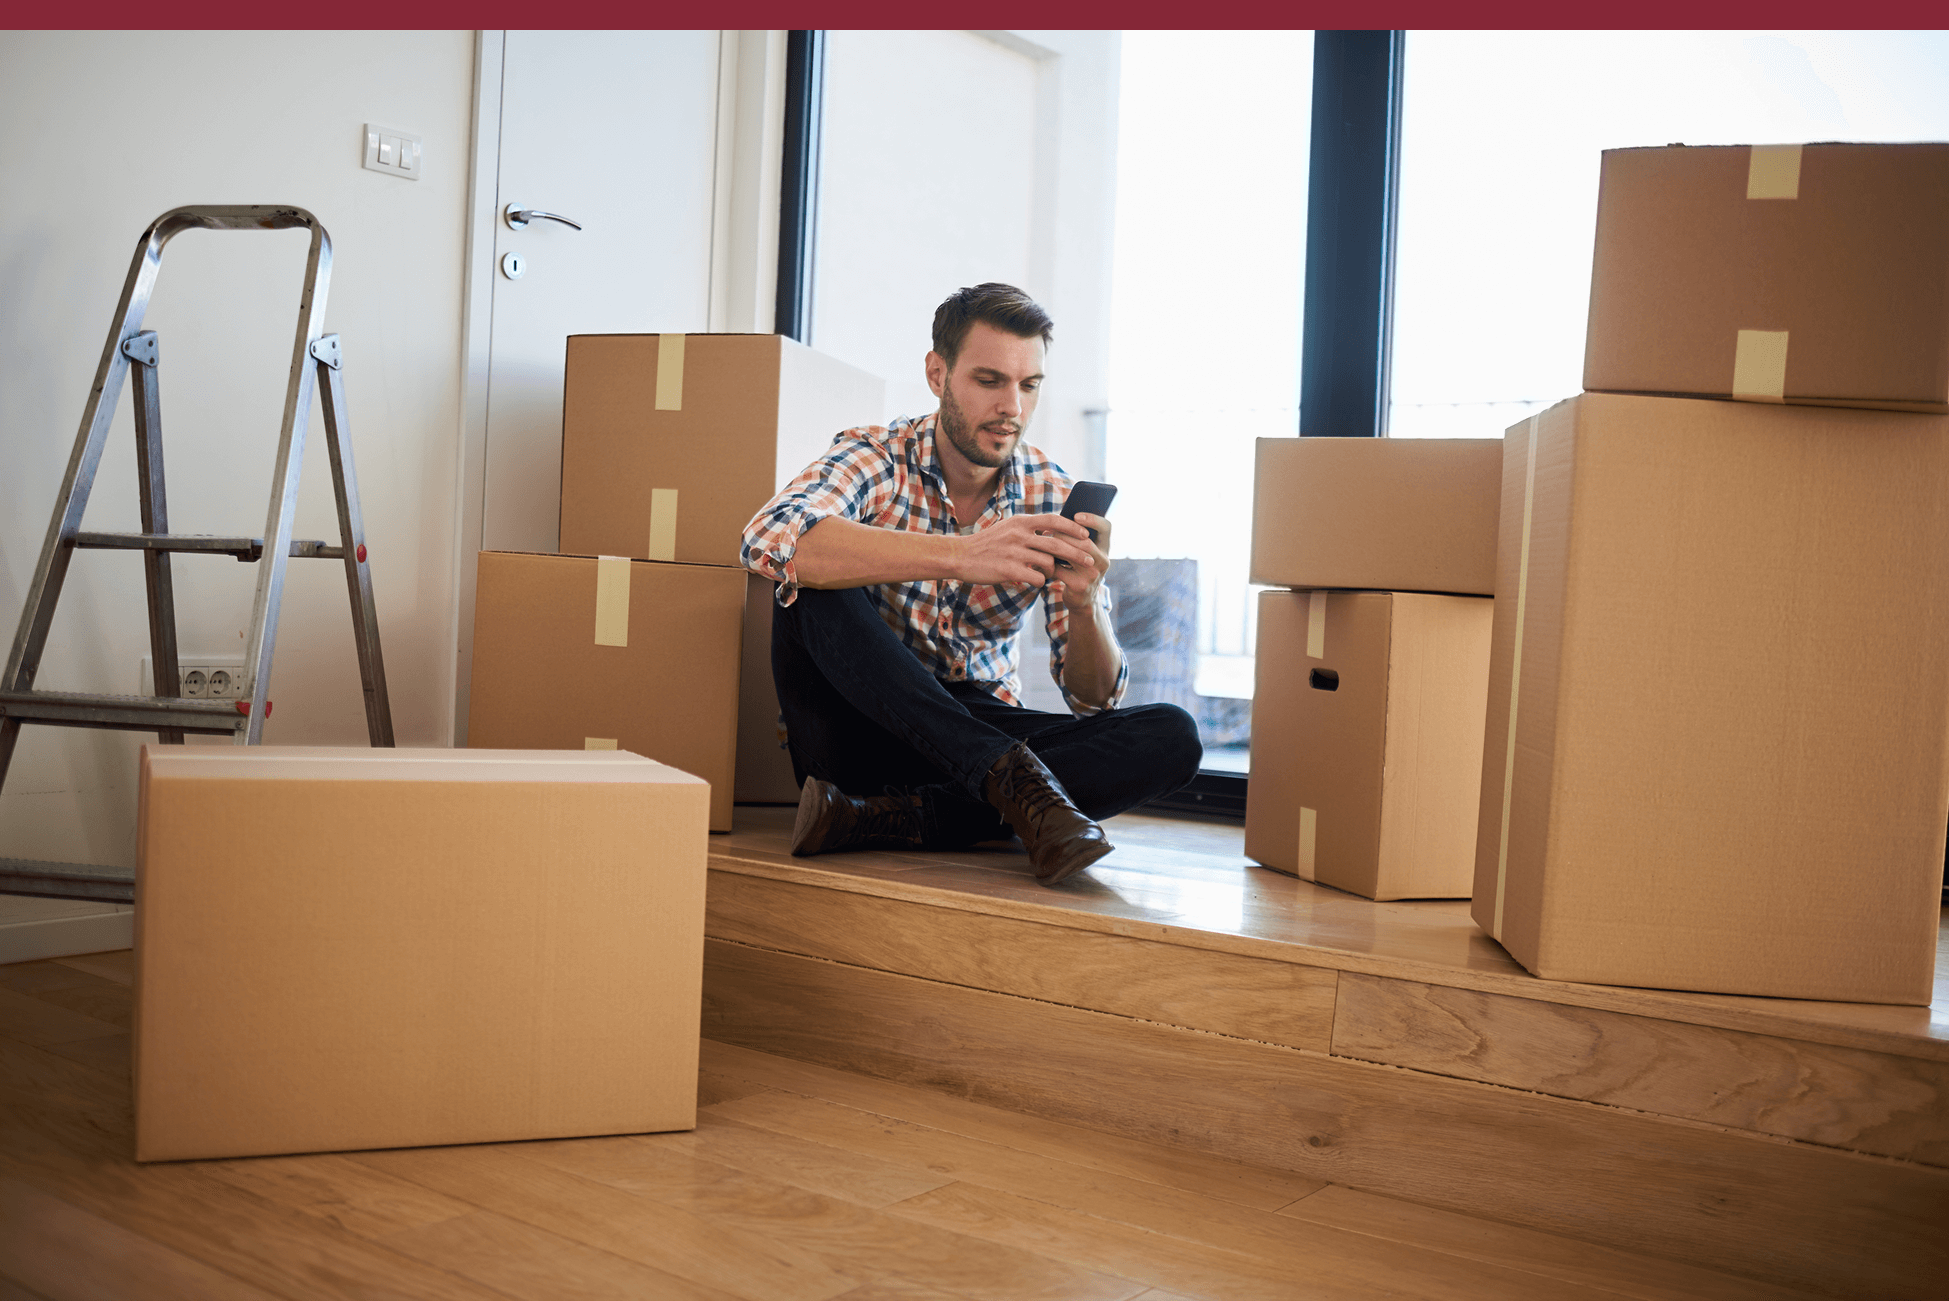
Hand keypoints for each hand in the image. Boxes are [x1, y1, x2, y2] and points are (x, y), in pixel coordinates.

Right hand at [953, 513, 1094, 587]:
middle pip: (1057, 544)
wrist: (960, 556)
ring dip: (1054, 571)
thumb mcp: (1008, 527)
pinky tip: (1036, 581)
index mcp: (1020, 521)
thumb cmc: (987, 543)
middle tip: (1090, 561)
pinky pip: (1036, 578)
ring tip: (1052, 574)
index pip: (1053, 520)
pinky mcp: (1008, 570)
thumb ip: (1029, 527)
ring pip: (1048, 563)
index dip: (1072, 528)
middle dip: (1077, 553)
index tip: (1086, 536)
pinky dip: (1041, 581)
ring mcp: (1014, 552)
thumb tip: (1053, 528)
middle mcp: (1019, 534)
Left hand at [1048, 513, 1112, 611]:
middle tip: (1045, 531)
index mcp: (1105, 548)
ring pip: (1072, 554)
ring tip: (1041, 542)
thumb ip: (1075, 539)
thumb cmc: (1078, 571)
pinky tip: (1037, 561)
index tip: (1076, 515)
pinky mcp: (1080, 586)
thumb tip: (1054, 520)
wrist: (1082, 601)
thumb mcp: (1082, 555)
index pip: (1106, 527)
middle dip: (1063, 534)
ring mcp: (1093, 575)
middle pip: (1084, 541)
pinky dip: (1047, 564)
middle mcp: (1103, 561)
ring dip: (1053, 546)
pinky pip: (1059, 569)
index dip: (1093, 519)